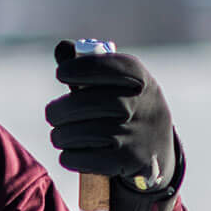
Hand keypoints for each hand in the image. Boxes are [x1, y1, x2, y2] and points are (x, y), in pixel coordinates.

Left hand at [47, 42, 178, 210]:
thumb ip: (88, 64)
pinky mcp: (130, 162)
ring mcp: (137, 135)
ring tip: (61, 135)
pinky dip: (70, 156)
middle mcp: (141, 104)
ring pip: (79, 134)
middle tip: (52, 114)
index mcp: (140, 79)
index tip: (61, 73)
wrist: (158, 151)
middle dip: (59, 110)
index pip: (108, 66)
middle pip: (84, 104)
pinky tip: (71, 152)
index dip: (80, 67)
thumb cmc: (126, 108)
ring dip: (61, 135)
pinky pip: (83, 159)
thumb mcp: (118, 83)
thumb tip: (62, 48)